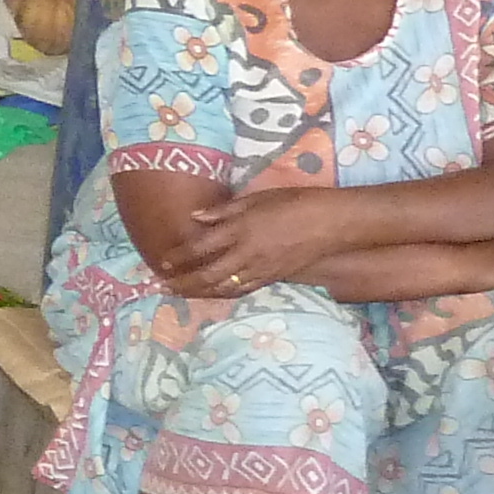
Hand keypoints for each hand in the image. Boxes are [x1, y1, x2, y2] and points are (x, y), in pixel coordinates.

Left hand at [168, 186, 345, 298]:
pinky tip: (213, 294)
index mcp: (241, 229)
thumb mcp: (258, 198)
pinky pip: (243, 289)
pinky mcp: (273, 277)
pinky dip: (223, 293)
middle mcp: (247, 253)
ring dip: (199, 292)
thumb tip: (195, 217)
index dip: (179, 257)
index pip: (200, 248)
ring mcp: (261, 268)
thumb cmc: (296, 202)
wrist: (332, 223)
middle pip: (207, 275)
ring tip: (181, 294)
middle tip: (163, 287)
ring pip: (223, 287)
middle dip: (183, 283)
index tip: (161, 262)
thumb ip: (225, 210)